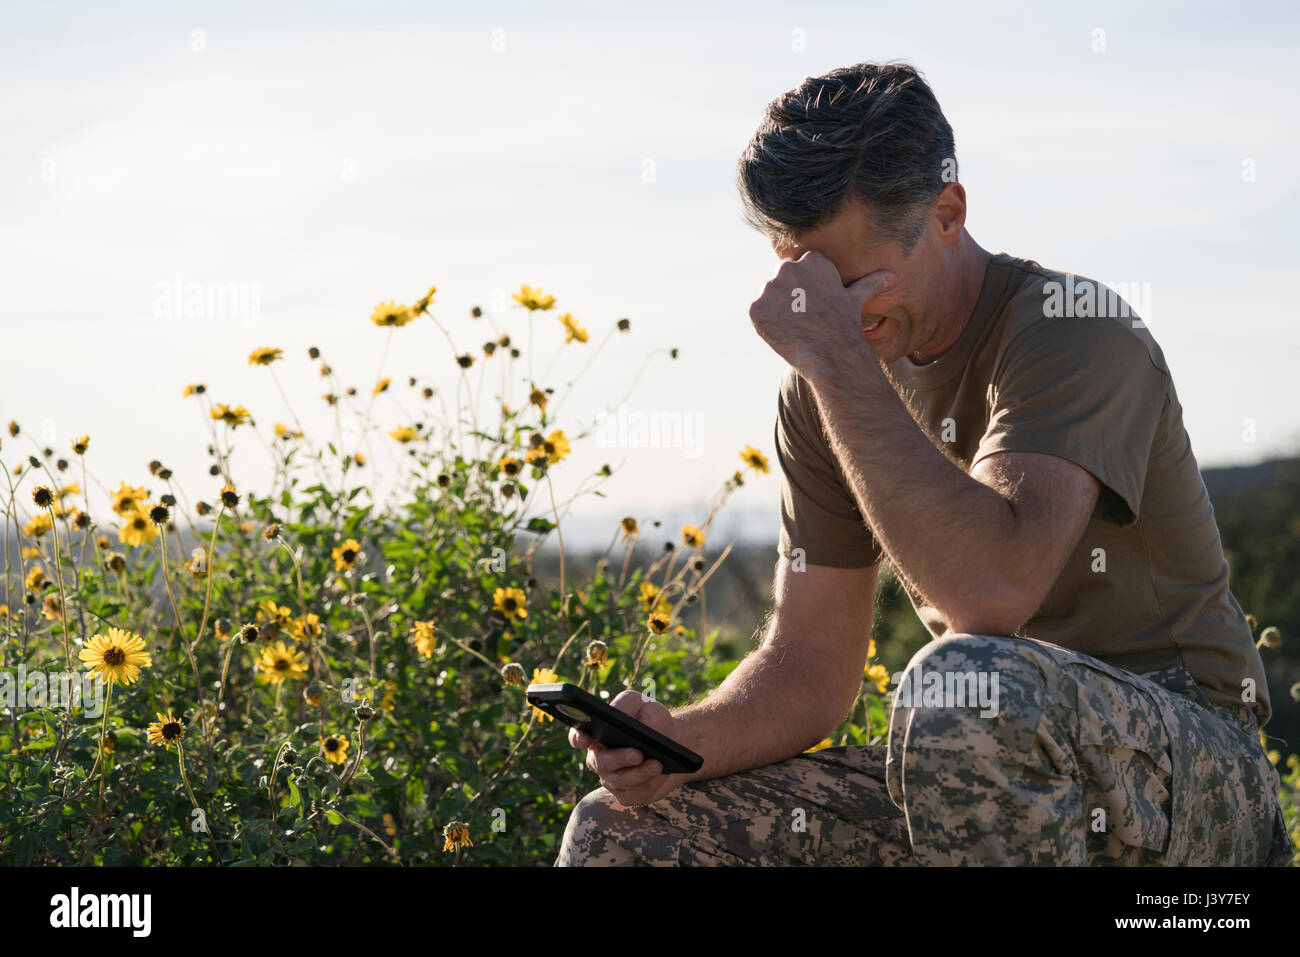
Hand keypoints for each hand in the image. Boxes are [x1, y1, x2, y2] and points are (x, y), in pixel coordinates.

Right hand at [566, 689, 692, 807]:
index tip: (586, 738)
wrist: (674, 741)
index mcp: (596, 734)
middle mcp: (599, 759)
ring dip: (640, 773)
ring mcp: (612, 779)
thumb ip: (625, 704)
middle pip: (600, 762)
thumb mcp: (641, 703)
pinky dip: (650, 783)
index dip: (578, 738)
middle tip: (637, 754)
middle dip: (619, 758)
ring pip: (620, 781)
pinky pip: (636, 794)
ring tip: (657, 764)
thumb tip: (615, 713)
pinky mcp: (628, 794)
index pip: (578, 737)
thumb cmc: (652, 720)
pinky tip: (661, 774)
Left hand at [748, 250, 895, 379]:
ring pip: (768, 297)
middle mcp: (789, 268)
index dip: (806, 292)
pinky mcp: (756, 307)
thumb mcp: (856, 300)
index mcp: (812, 260)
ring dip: (776, 311)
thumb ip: (869, 284)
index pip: (800, 271)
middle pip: (782, 282)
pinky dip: (766, 325)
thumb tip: (892, 277)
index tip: (815, 307)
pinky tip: (783, 334)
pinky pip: (758, 314)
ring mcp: (770, 287)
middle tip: (805, 320)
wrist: (830, 354)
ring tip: (796, 328)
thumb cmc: (844, 327)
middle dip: (789, 298)